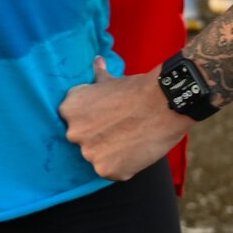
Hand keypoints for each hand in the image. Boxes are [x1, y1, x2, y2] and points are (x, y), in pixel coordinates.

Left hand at [59, 56, 191, 181]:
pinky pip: (113, 172)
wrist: (163, 102)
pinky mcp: (106, 170)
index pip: (75, 121)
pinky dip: (125, 166)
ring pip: (98, 158)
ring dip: (112, 152)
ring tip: (132, 138)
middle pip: (84, 141)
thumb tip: (97, 61)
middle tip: (122, 128)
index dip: (94, 120)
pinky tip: (137, 150)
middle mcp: (73, 132)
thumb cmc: (137, 90)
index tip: (110, 116)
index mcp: (69, 109)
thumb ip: (98, 76)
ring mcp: (89, 153)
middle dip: (100, 137)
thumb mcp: (112, 80)